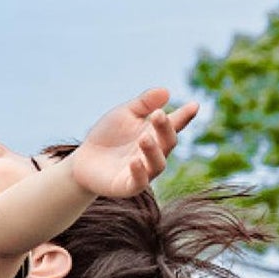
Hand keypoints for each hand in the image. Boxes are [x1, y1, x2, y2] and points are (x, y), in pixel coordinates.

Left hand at [69, 87, 197, 200]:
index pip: (173, 124)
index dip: (184, 116)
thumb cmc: (108, 135)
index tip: (194, 105)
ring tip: (145, 138)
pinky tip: (134, 161)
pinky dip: (139, 172)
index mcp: (155, 134)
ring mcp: (144, 171)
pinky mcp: (129, 186)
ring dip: (153, 151)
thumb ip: (143, 104)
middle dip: (165, 129)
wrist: (84, 160)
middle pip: (167, 143)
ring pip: (157, 164)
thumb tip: (166, 91)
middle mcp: (154, 153)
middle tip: (158, 115)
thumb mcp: (124, 114)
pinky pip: (139, 182)